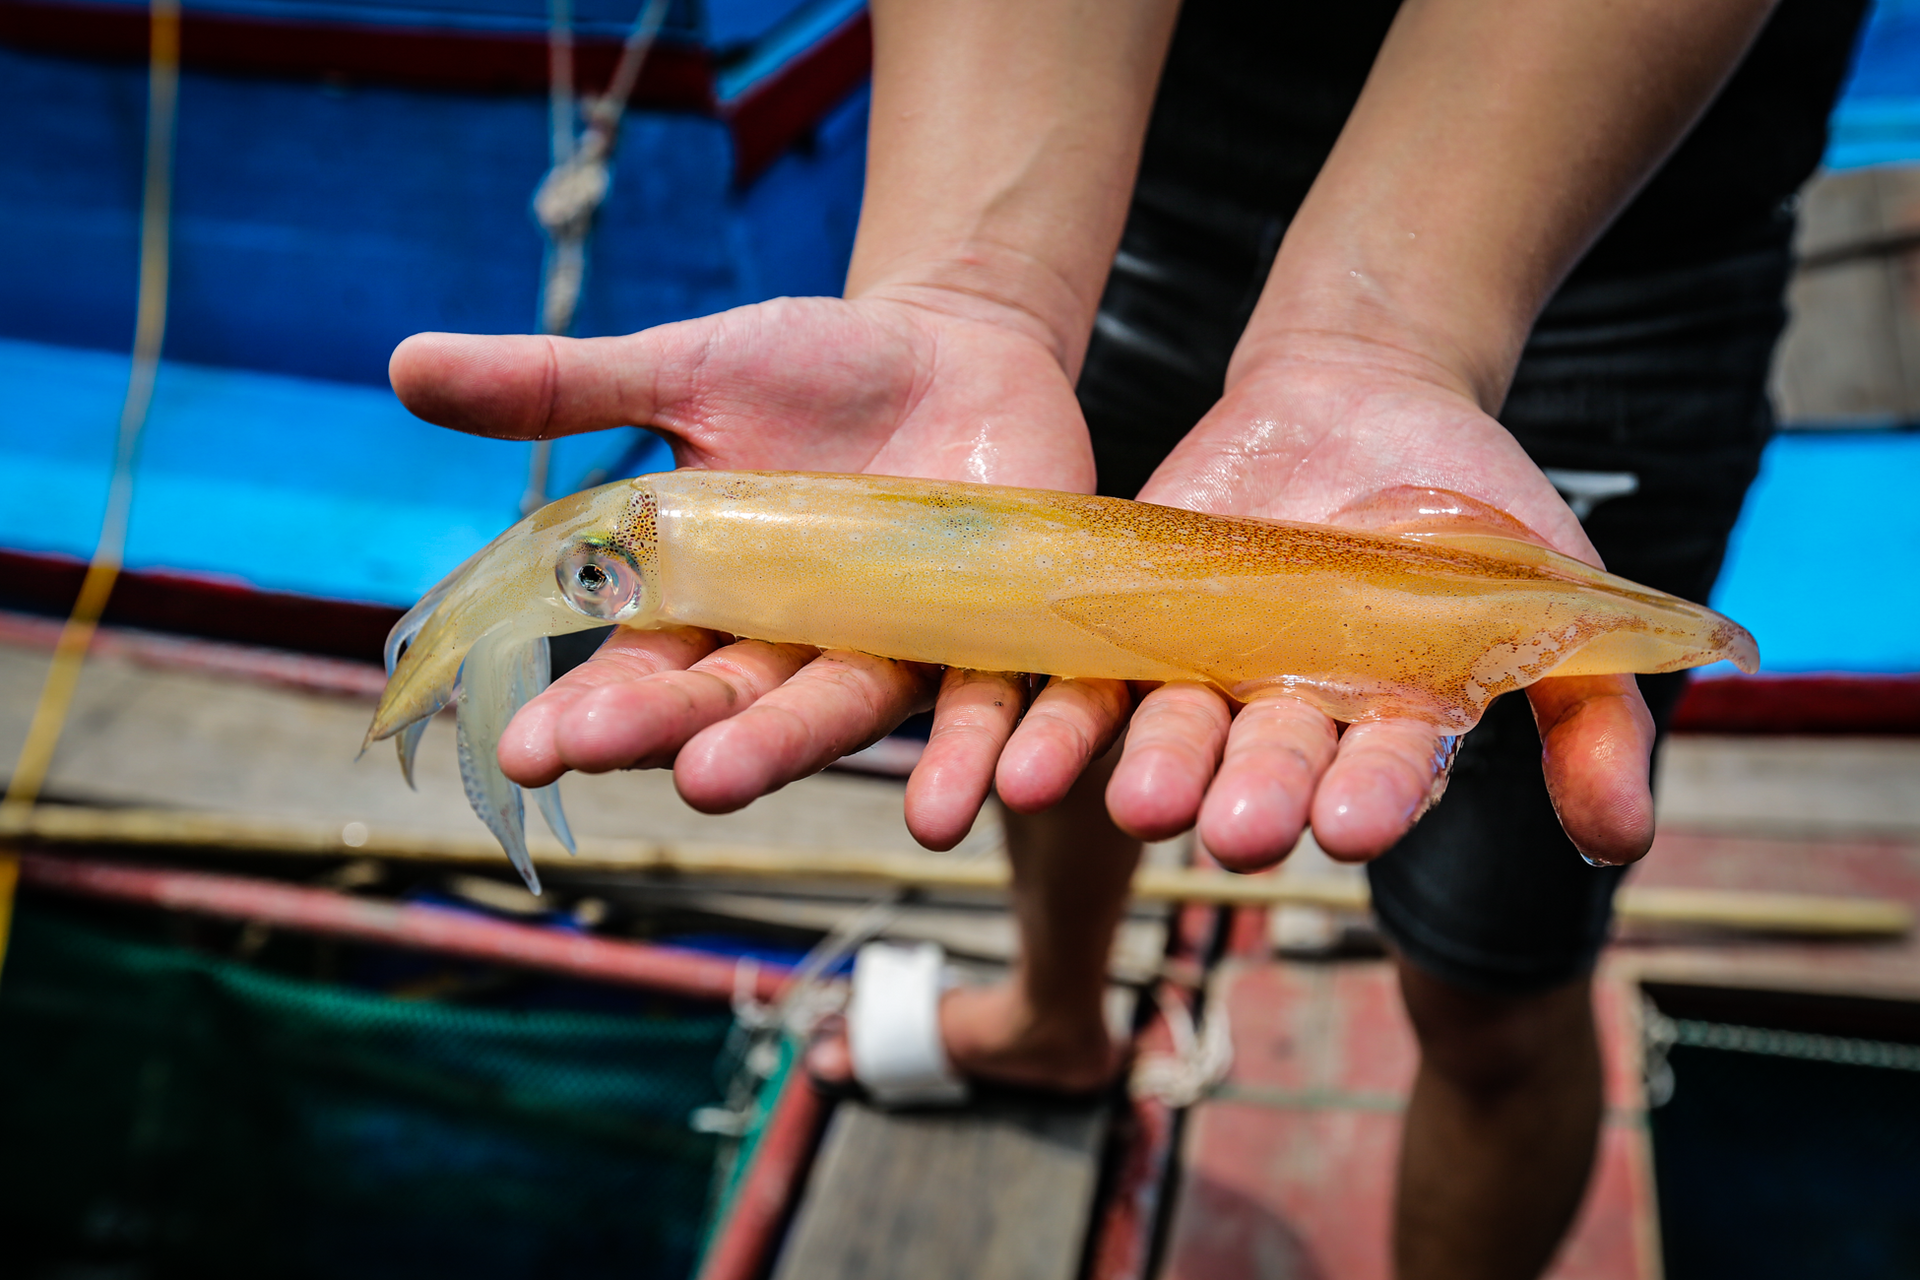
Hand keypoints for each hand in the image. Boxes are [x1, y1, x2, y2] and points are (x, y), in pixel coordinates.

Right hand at [389, 294, 1129, 848]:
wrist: (958, 345)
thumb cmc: (813, 368)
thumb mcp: (685, 370)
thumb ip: (564, 387)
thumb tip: (402, 364)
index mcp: (708, 607)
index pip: (636, 675)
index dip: (586, 716)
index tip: (524, 750)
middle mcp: (794, 649)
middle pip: (739, 711)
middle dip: (703, 743)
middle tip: (674, 777)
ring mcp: (892, 649)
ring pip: (850, 717)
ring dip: (829, 759)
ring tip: (815, 795)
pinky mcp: (990, 635)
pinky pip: (983, 702)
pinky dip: (980, 749)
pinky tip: (976, 796)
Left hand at [1085, 334, 1655, 867]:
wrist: (1363, 394)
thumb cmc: (1475, 503)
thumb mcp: (1554, 587)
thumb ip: (1592, 712)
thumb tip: (1625, 844)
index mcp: (1393, 725)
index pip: (1386, 772)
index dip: (1371, 797)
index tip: (1353, 823)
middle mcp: (1294, 720)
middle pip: (1268, 767)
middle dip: (1251, 797)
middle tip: (1233, 832)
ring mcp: (1212, 676)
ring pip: (1171, 735)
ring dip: (1145, 771)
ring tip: (1119, 801)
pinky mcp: (1140, 627)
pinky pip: (1092, 680)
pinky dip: (1056, 716)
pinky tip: (1018, 753)